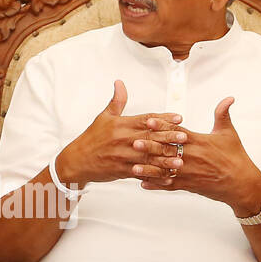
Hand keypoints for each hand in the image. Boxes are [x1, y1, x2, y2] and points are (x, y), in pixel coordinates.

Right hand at [56, 80, 186, 187]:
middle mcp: (122, 139)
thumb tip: (120, 83)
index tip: (178, 118)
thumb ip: (117, 101)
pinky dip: (155, 176)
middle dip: (168, 137)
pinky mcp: (122, 170)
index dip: (163, 118)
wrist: (76, 160)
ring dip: (165, 159)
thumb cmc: (91, 138)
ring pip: (148, 157)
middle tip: (184, 137)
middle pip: (150, 137)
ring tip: (180, 160)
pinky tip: (167, 178)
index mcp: (120, 125)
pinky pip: (142, 173)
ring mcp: (123, 156)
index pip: (145, 119)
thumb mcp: (103, 117)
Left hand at [141, 97, 260, 212]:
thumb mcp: (229, 134)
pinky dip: (157, 185)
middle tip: (135, 142)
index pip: (177, 132)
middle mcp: (192, 157)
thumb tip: (229, 98)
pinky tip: (142, 184)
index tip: (149, 120)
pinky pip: (170, 186)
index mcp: (199, 142)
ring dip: (149, 169)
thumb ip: (223, 114)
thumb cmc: (236, 157)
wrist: (243, 184)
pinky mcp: (190, 186)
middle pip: (168, 150)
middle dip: (151, 146)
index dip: (162, 126)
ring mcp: (190, 173)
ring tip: (134, 167)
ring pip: (166, 171)